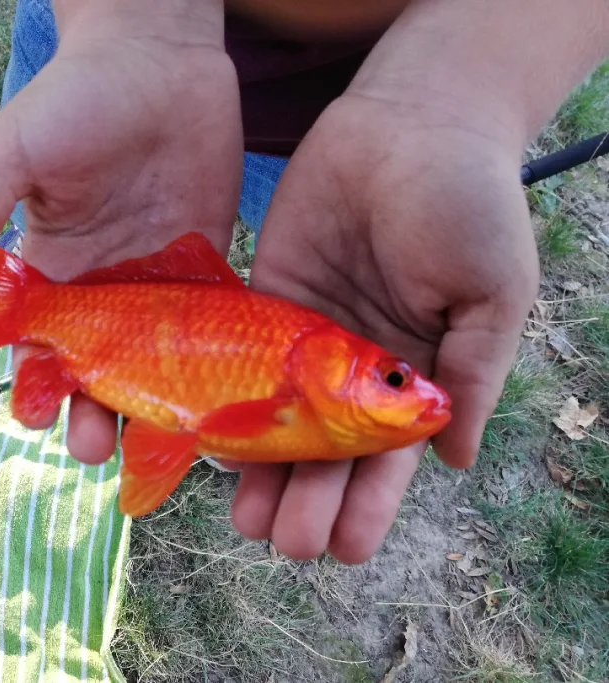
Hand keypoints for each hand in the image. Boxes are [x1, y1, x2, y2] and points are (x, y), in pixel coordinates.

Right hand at [0, 2, 242, 460]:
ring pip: (153, 365)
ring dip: (149, 407)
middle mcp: (103, 288)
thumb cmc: (76, 98)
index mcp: (52, 270)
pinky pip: (209, 328)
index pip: (36, 344)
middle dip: (90, 413)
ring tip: (152, 444)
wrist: (159, 58)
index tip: (35, 413)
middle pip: (96, 369)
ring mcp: (156, 284)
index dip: (33, 383)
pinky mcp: (206, 268)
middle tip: (93, 447)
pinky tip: (214, 405)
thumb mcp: (12, 153)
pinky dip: (212, 369)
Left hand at [232, 91, 538, 562]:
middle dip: (310, 500)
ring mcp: (307, 338)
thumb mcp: (490, 293)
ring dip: (263, 470)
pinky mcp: (267, 300)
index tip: (348, 547)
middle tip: (288, 542)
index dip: (370, 505)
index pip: (390, 458)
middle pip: (328, 451)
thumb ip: (472, 375)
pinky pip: (243, 360)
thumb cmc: (468, 204)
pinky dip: (226, 400)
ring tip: (246, 518)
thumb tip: (454, 458)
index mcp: (414, 373)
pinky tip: (209, 442)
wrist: (410, 123)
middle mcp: (356, 367)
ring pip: (280, 417)